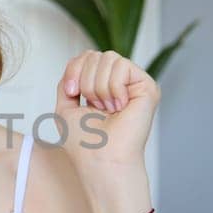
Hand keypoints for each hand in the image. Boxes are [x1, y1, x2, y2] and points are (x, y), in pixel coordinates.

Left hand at [53, 50, 160, 178]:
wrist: (100, 158)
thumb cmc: (84, 142)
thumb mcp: (65, 105)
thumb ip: (69, 79)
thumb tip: (79, 61)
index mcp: (101, 87)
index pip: (86, 56)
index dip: (74, 70)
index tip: (72, 92)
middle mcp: (119, 84)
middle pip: (95, 54)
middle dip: (86, 81)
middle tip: (95, 107)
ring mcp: (133, 84)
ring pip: (109, 57)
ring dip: (99, 87)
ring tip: (108, 109)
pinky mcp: (147, 86)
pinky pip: (122, 65)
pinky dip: (113, 88)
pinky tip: (119, 106)